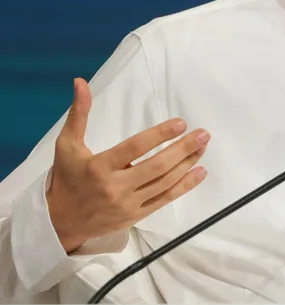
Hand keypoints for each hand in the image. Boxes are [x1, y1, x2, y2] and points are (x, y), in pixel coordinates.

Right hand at [46, 78, 209, 253]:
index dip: (160, 135)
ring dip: (187, 164)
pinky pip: (165, 199)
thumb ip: (78, 114)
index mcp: (99, 166)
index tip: (181, 123)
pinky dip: (185, 186)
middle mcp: (116, 186)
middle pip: (157, 166)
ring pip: (164, 182)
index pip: (135, 148)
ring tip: (203, 147)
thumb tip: (81, 83)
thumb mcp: (66, 145)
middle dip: (183, 149)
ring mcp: (127, 204)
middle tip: (203, 134)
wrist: (61, 222)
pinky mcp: (136, 216)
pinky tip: (200, 172)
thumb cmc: (67, 178)